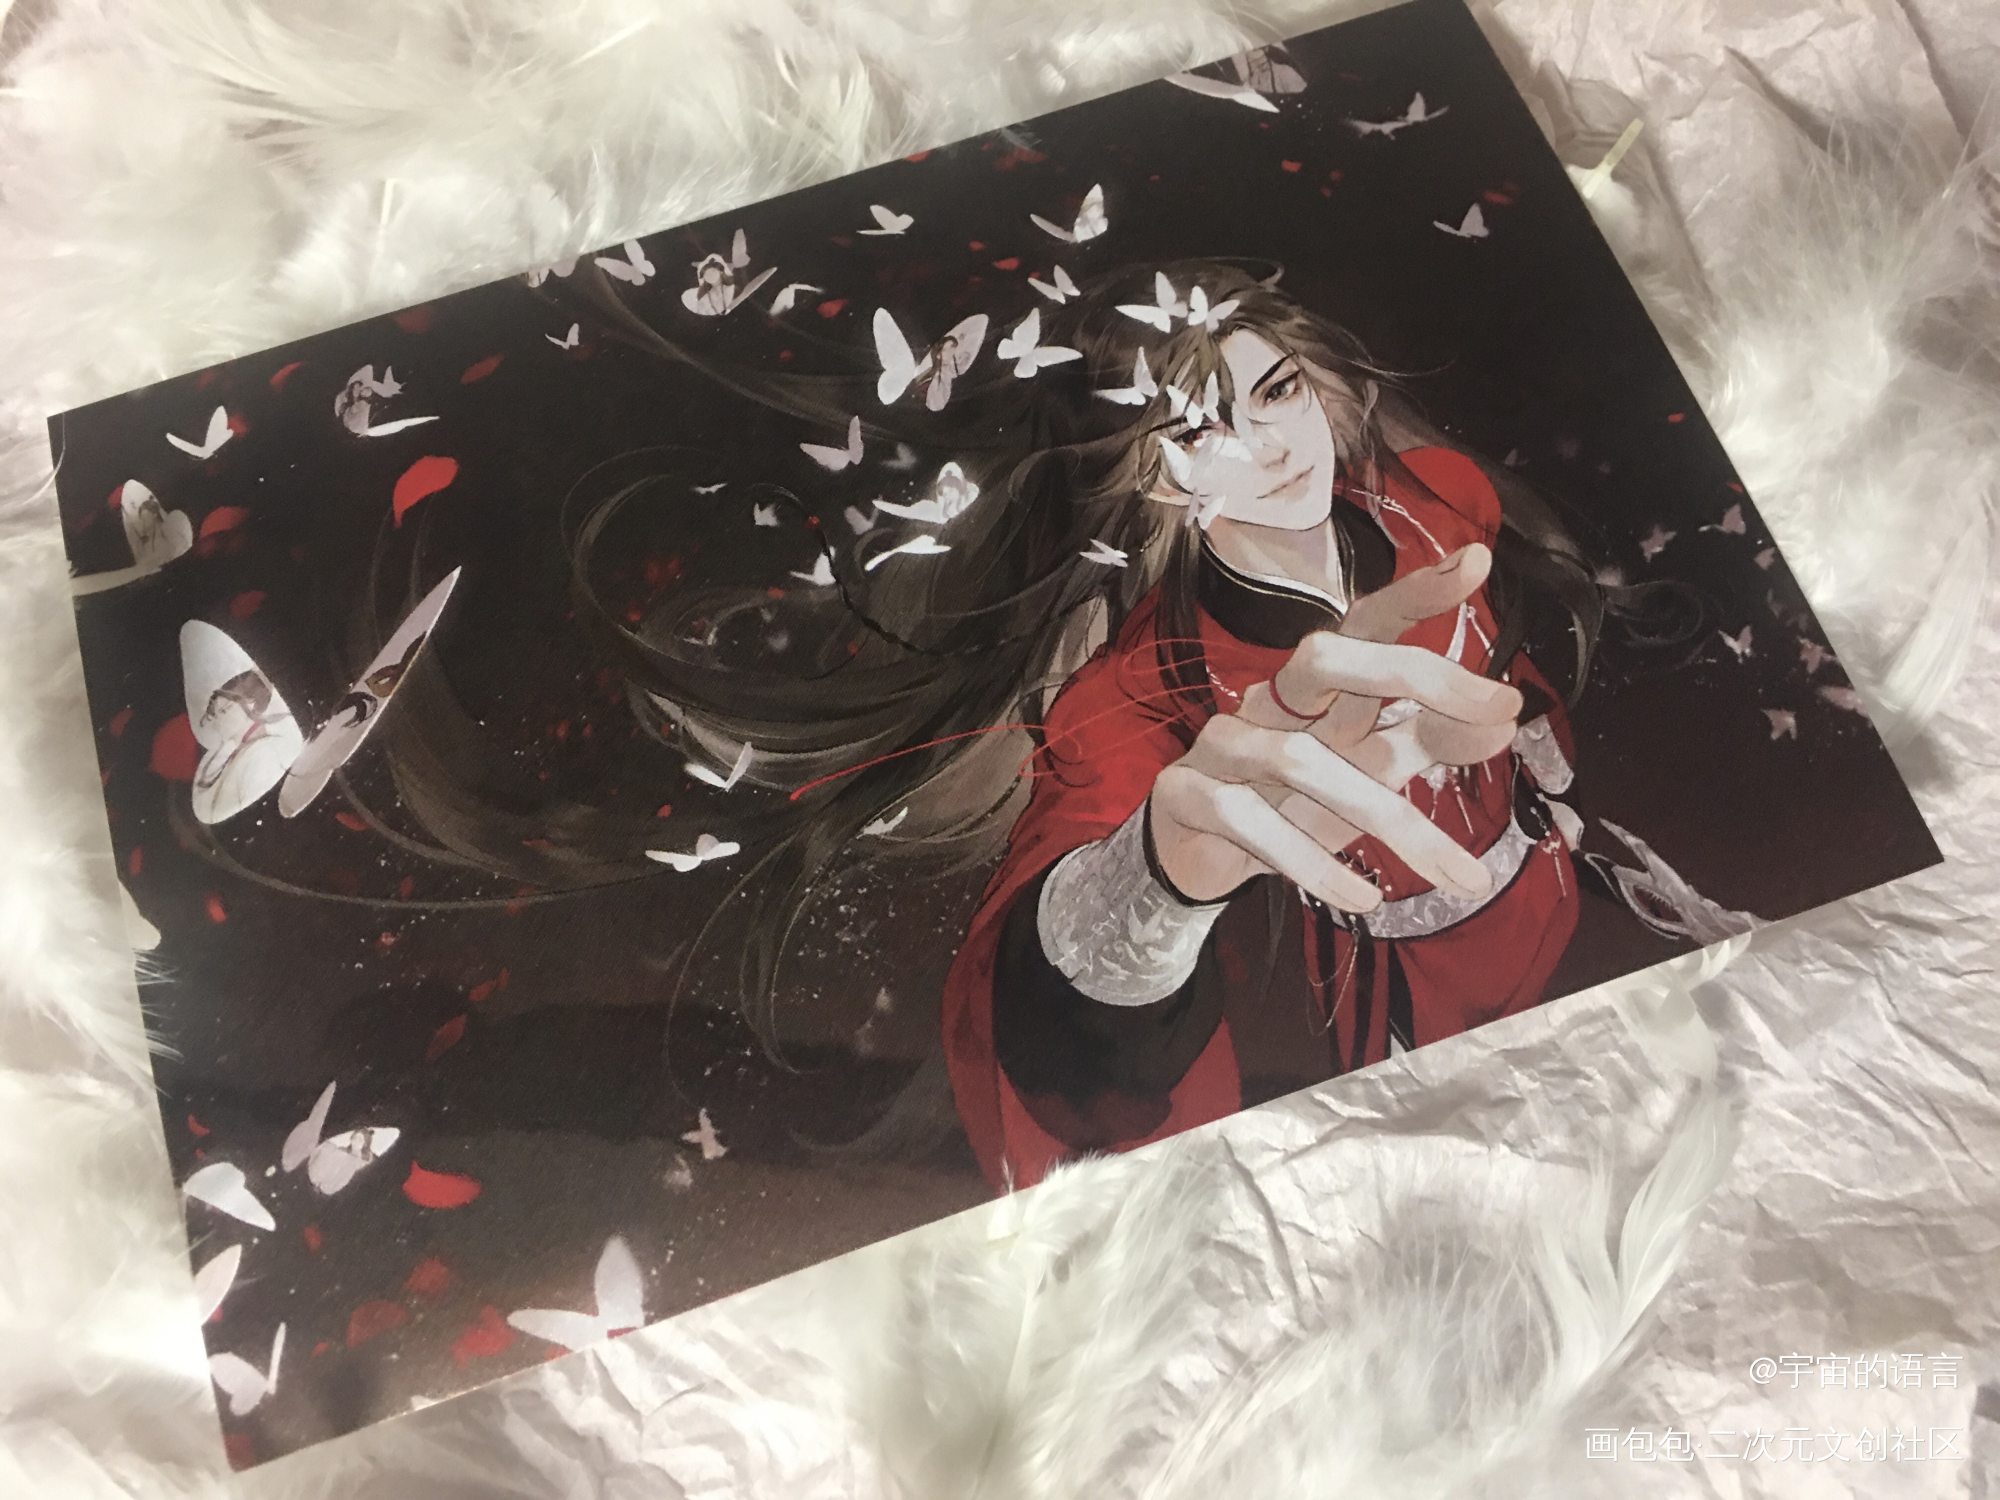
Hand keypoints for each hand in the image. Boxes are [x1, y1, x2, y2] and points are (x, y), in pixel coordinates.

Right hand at [1149, 543, 1521, 913]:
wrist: (1198, 859)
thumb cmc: (1293, 803)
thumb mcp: (1370, 772)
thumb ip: (1431, 742)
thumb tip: (1505, 720)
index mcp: (1318, 688)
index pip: (1364, 623)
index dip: (1415, 593)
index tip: (1476, 563)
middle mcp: (1272, 702)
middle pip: (1326, 656)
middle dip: (1414, 673)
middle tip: (1499, 709)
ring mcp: (1223, 743)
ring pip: (1302, 760)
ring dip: (1390, 819)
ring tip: (1457, 874)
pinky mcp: (1187, 794)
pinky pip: (1249, 822)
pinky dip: (1313, 863)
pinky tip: (1363, 898)